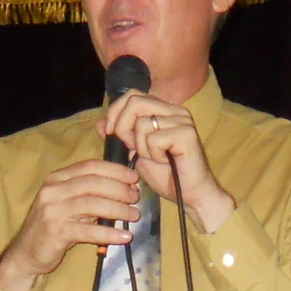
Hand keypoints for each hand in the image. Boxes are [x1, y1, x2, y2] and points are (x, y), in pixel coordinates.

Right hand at [0, 160, 141, 290]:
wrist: (26, 253)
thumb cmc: (52, 227)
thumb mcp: (67, 204)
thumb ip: (87, 194)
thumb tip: (122, 187)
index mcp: (56, 178)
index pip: (89, 166)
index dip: (114, 170)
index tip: (133, 177)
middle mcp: (52, 190)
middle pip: (92, 183)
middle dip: (119, 188)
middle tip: (135, 197)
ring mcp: (52, 210)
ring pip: (92, 204)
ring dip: (118, 209)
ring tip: (134, 215)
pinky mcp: (56, 231)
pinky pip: (88, 230)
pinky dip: (109, 233)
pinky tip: (124, 237)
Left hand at [101, 93, 236, 232]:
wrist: (190, 196)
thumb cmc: (167, 176)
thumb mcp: (136, 154)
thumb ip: (121, 137)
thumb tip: (100, 124)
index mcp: (164, 111)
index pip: (133, 95)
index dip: (116, 110)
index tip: (111, 133)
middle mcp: (175, 110)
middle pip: (135, 102)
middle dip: (123, 127)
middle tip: (131, 149)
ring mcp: (182, 120)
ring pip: (143, 123)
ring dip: (141, 147)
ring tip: (156, 158)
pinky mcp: (186, 133)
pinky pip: (154, 138)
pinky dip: (154, 154)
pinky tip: (165, 161)